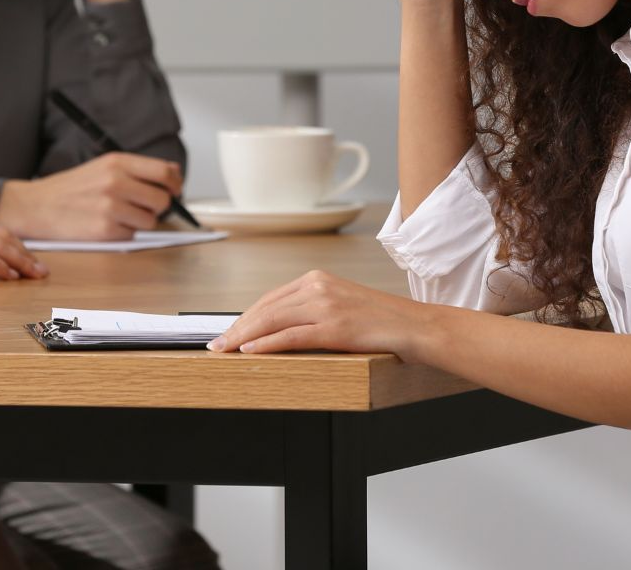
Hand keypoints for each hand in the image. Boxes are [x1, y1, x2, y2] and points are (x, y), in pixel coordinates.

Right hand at [0, 153, 183, 240]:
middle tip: (143, 207)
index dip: (175, 184)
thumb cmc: (70, 188)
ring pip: (150, 221)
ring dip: (140, 222)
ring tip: (118, 216)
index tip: (175, 190)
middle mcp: (115, 182)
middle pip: (162, 199)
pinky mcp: (104, 230)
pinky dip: (123, 234)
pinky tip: (105, 225)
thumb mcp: (103, 167)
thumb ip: (137, 169)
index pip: (164, 171)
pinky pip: (132, 236)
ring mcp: (110, 207)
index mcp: (117, 162)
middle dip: (158, 207)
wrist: (35, 205)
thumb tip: (174, 172)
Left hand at [207, 269, 436, 361]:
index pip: (270, 298)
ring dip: (243, 337)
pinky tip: (250, 351)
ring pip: (272, 321)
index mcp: (318, 279)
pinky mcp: (335, 327)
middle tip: (216, 344)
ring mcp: (327, 305)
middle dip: (237, 328)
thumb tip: (278, 330)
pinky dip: (267, 344)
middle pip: (266, 308)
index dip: (245, 317)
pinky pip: (292, 336)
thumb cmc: (380, 321)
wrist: (414, 326)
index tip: (228, 332)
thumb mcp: (341, 305)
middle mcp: (318, 286)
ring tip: (224, 350)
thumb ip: (312, 310)